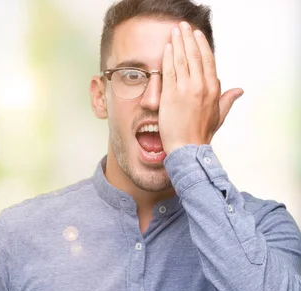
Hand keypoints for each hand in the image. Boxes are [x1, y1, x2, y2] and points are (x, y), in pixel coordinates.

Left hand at [159, 21, 243, 154]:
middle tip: (183, 26)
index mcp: (213, 90)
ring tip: (175, 31)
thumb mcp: (219, 115)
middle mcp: (201, 86)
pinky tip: (167, 47)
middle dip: (189, 38)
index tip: (197, 35)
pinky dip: (168, 57)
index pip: (208, 61)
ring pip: (183, 60)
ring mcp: (186, 90)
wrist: (187, 147)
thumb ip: (227, 100)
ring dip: (178, 42)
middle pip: (195, 56)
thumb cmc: (201, 133)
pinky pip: (169, 71)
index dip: (202, 46)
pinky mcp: (171, 95)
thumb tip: (239, 90)